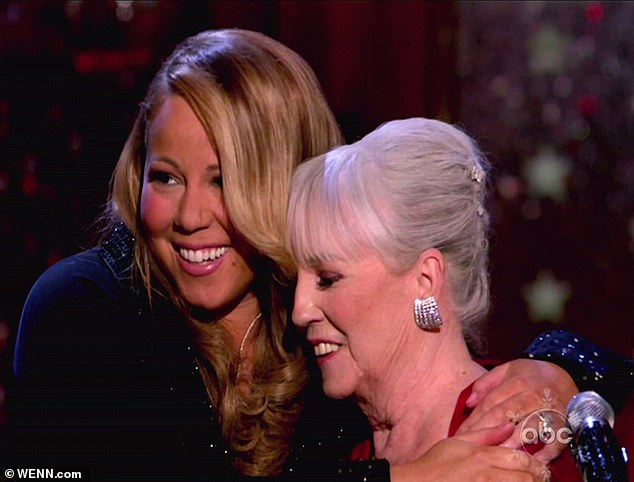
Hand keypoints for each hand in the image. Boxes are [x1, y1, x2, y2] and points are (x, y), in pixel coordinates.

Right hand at [391, 423, 548, 481]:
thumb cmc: (435, 462)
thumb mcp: (458, 441)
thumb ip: (485, 433)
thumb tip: (509, 424)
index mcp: (482, 455)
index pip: (520, 458)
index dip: (535, 464)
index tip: (540, 466)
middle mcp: (486, 473)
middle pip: (525, 477)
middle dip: (537, 478)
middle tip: (541, 478)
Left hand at [456, 359, 577, 462]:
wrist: (569, 374)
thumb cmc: (533, 375)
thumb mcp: (508, 369)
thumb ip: (486, 384)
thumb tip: (468, 402)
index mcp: (515, 382)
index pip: (490, 404)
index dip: (474, 420)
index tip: (461, 435)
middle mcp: (531, 395)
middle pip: (505, 416)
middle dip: (487, 432)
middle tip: (473, 448)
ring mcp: (549, 410)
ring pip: (528, 427)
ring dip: (513, 442)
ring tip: (497, 454)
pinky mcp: (565, 423)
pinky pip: (556, 439)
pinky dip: (546, 451)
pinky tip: (533, 461)